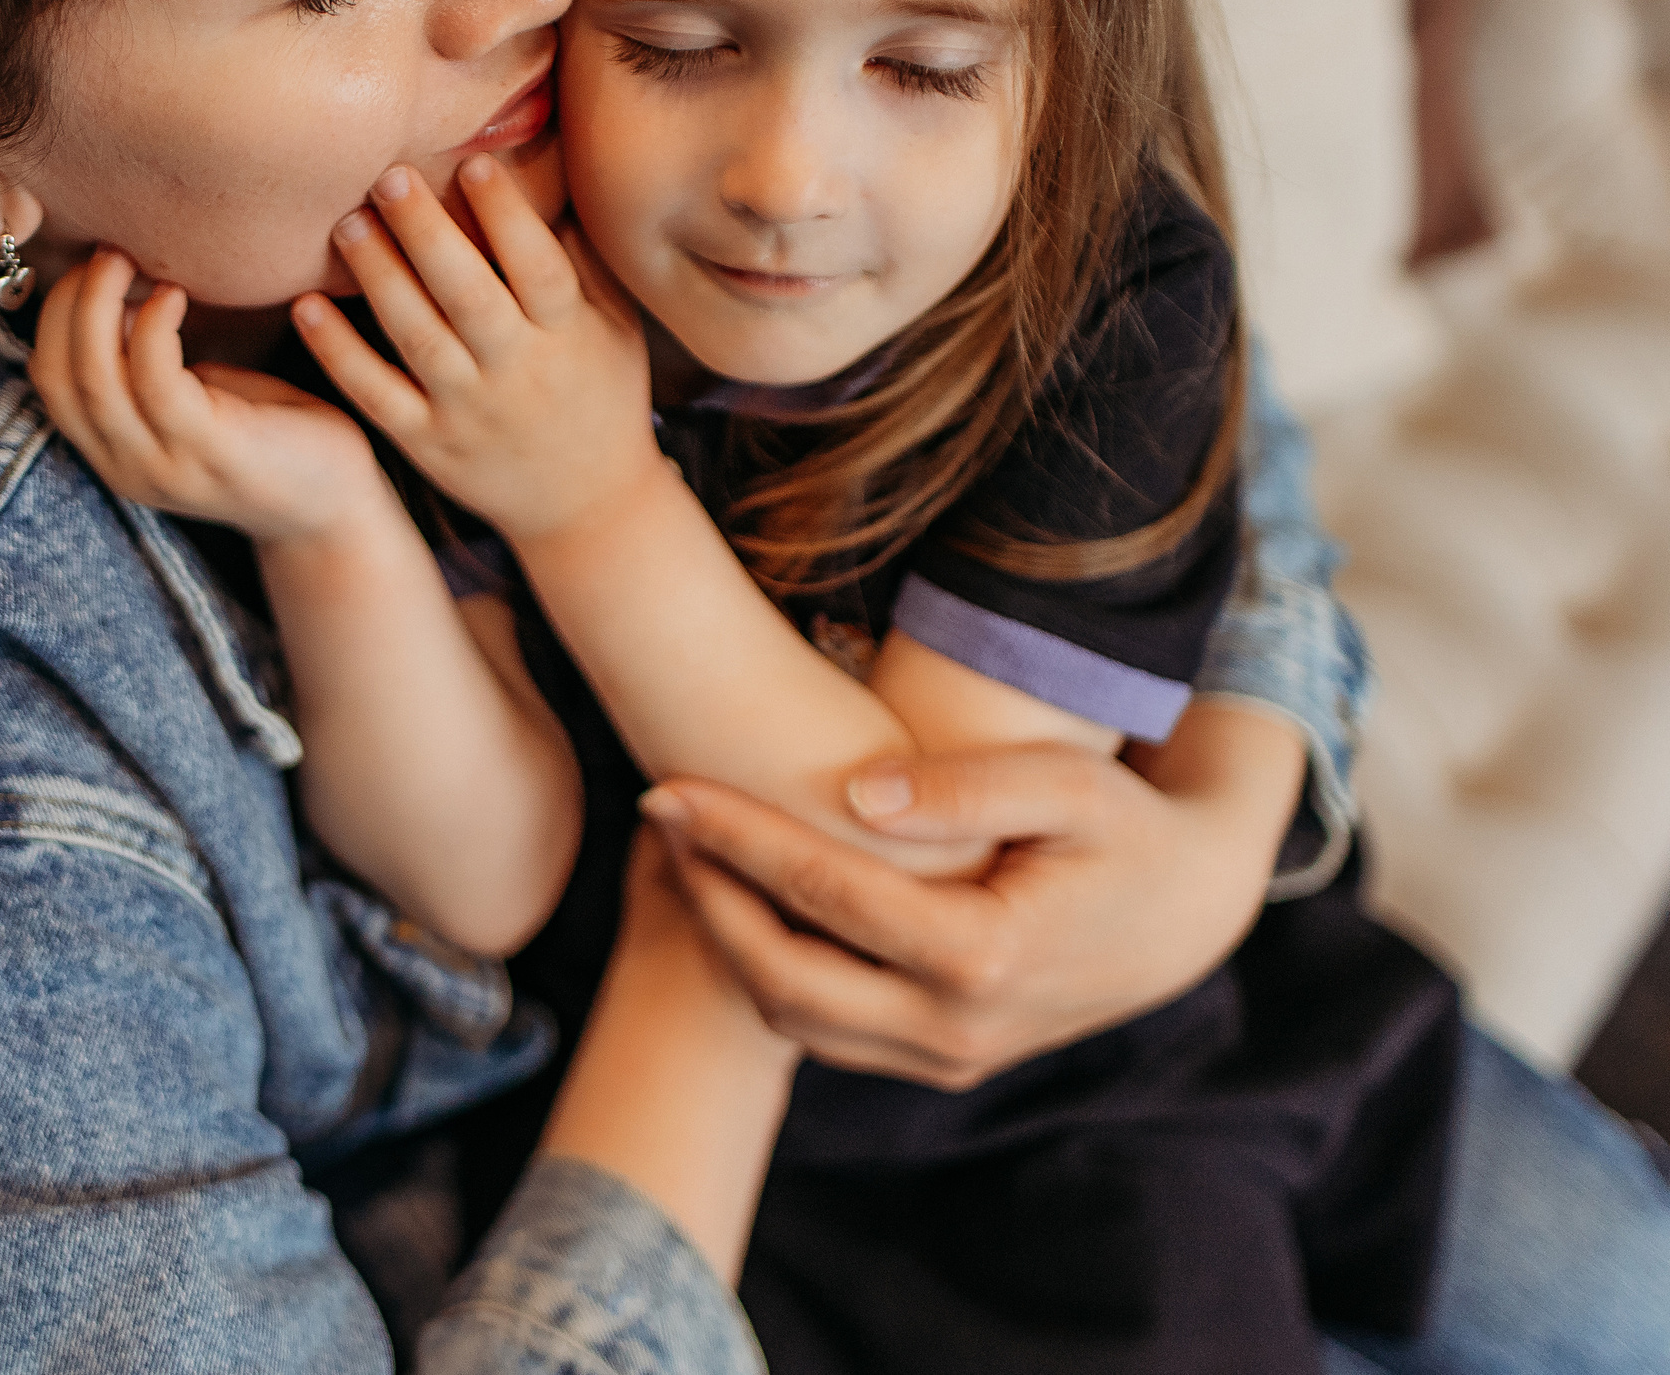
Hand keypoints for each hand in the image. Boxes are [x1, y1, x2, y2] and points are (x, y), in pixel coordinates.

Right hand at [31, 248, 389, 541]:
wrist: (336, 505)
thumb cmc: (271, 435)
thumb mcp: (194, 398)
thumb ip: (148, 364)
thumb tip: (118, 297)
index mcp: (115, 453)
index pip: (49, 379)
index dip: (55, 315)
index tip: (89, 267)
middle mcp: (127, 467)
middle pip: (60, 376)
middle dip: (70, 302)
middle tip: (107, 251)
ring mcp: (165, 465)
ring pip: (98, 379)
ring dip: (101, 305)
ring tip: (127, 260)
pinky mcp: (211, 451)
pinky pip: (157, 380)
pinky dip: (154, 327)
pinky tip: (174, 295)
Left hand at [291, 155, 657, 540]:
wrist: (587, 508)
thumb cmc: (603, 397)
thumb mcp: (616, 331)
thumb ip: (585, 264)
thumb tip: (550, 184)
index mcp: (568, 335)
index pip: (538, 268)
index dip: (508, 217)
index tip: (474, 163)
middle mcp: (516, 371)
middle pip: (468, 295)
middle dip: (426, 233)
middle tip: (387, 177)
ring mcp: (467, 410)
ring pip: (417, 337)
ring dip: (378, 278)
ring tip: (346, 224)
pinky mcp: (426, 442)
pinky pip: (376, 394)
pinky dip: (338, 353)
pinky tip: (306, 307)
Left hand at [643, 701, 1302, 1090]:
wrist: (1187, 915)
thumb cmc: (1127, 828)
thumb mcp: (1071, 784)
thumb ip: (966, 786)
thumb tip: (853, 792)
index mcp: (986, 958)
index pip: (822, 895)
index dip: (734, 838)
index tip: (668, 788)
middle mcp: (957, 1030)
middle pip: (782, 976)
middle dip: (705, 897)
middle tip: (661, 820)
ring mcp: (946, 1060)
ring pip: (793, 1017)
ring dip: (725, 938)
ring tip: (688, 852)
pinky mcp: (938, 1064)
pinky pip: (824, 1031)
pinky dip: (767, 969)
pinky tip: (740, 896)